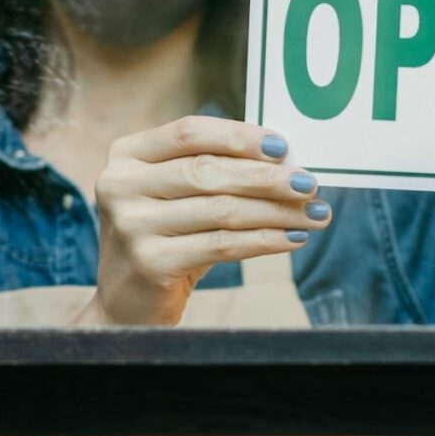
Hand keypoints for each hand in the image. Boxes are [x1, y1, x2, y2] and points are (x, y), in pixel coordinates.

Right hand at [83, 117, 328, 325]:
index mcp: (127, 154)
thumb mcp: (175, 194)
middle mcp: (121, 184)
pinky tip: (293, 238)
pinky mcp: (150, 262)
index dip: (239, 136)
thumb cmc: (165, 237)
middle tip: (309, 183)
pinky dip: (265, 240)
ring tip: (313, 213)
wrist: (127, 303)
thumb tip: (285, 159)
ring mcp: (132, 224)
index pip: (189, 133)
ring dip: (276, 211)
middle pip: (207, 170)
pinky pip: (222, 245)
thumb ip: (214, 169)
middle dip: (267, 177)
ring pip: (221, 209)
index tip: (282, 146)